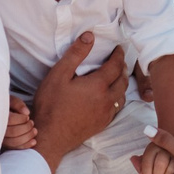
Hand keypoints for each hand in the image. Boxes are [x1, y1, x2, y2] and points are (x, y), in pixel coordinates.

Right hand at [2, 97, 37, 152]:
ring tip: (34, 130)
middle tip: (32, 122)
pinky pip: (15, 148)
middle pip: (14, 132)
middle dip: (27, 127)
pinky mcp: (5, 145)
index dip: (22, 119)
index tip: (27, 117)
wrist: (0, 114)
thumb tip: (27, 113)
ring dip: (28, 136)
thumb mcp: (10, 100)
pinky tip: (34, 141)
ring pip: (15, 142)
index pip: (10, 120)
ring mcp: (0, 138)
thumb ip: (17, 104)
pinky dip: (26, 145)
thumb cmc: (7, 106)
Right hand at [30, 32, 126, 169]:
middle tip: (119, 60)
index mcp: (98, 85)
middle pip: (123, 80)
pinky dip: (117, 98)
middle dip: (123, 68)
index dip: (118, 55)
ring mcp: (105, 114)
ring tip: (117, 76)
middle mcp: (106, 100)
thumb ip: (75, 54)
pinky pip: (116, 108)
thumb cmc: (51, 105)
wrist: (50, 137)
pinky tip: (110, 97)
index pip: (115, 65)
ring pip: (122, 95)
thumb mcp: (59, 74)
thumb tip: (89, 36)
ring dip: (122, 83)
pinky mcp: (101, 124)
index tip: (118, 48)